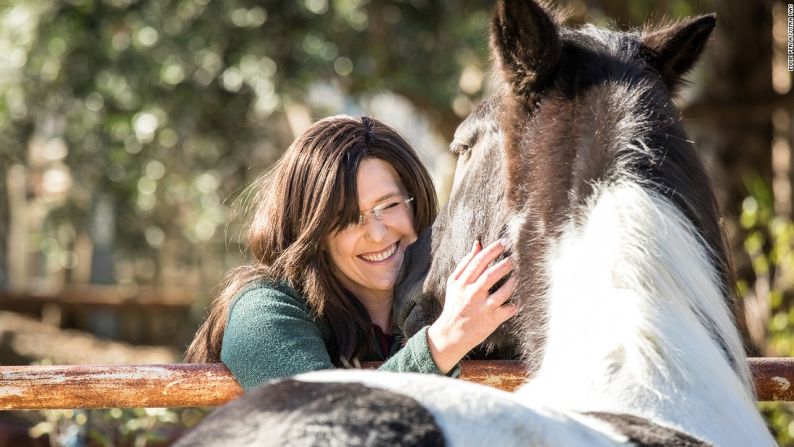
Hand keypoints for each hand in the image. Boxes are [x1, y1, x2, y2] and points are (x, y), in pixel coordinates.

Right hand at [426, 238, 517, 372]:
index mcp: (463, 283)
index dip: (493, 249)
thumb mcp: (454, 283)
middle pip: (491, 275)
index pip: (479, 261)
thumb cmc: (454, 305)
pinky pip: (509, 309)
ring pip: (503, 292)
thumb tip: (478, 244)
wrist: (451, 334)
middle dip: (505, 264)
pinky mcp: (492, 320)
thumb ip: (466, 263)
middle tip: (514, 258)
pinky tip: (518, 299)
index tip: (504, 242)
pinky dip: (516, 304)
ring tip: (517, 276)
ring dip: (513, 282)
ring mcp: (483, 308)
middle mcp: (472, 294)